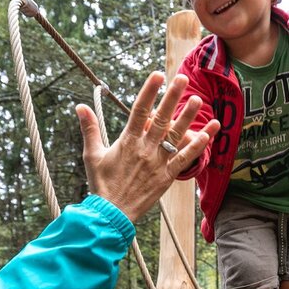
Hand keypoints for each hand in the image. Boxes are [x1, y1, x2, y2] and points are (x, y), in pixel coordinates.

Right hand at [76, 72, 218, 221]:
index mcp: (127, 141)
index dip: (149, 91)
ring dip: (188, 117)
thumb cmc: (101, 184)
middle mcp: (145, 149)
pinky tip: (208, 133)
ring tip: (198, 100)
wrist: (112, 213)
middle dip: (172, 97)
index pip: (139, 110)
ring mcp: (158, 163)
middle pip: (161, 119)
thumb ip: (90, 129)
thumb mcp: (92, 155)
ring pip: (176, 136)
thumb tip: (80, 106)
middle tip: (182, 78)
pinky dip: (197, 147)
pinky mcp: (167, 177)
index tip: (158, 74)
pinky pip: (185, 159)